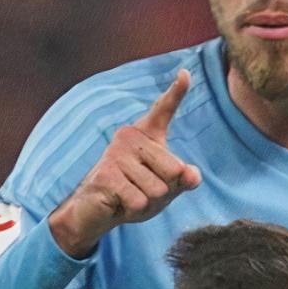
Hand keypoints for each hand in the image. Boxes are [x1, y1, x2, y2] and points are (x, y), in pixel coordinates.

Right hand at [48, 70, 203, 256]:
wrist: (95, 214)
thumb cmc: (133, 196)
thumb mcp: (165, 188)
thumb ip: (182, 179)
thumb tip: (192, 175)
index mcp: (146, 135)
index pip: (163, 110)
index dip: (176, 92)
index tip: (185, 74)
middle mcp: (129, 136)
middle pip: (174, 170)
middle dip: (164, 191)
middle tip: (140, 191)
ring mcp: (115, 153)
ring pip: (158, 189)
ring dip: (147, 203)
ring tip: (128, 197)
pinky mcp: (106, 174)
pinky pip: (140, 200)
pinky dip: (133, 210)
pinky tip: (118, 204)